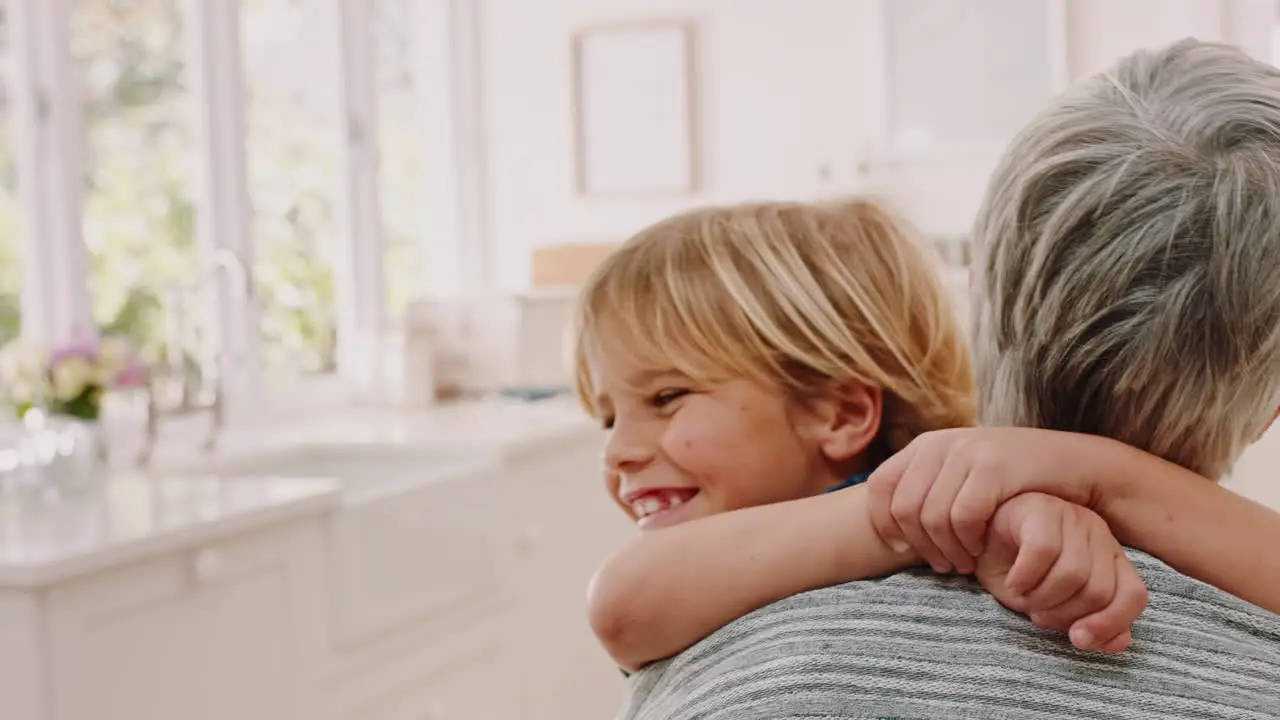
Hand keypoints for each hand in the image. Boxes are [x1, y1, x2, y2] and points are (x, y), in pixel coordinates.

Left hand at [866, 427, 1114, 574]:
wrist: (1073, 465)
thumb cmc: (1013, 483)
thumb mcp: (962, 479)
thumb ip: (929, 492)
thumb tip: (887, 526)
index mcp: (926, 445)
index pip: (880, 486)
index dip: (884, 523)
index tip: (904, 551)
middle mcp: (941, 443)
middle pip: (903, 506)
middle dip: (919, 545)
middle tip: (942, 566)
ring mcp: (967, 452)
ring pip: (931, 516)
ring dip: (946, 549)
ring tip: (962, 564)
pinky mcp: (994, 467)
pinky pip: (963, 516)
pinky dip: (968, 541)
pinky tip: (980, 552)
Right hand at [977, 493, 1148, 652]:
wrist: (974, 542)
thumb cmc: (1014, 571)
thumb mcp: (1052, 605)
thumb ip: (1088, 622)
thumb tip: (1119, 643)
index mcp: (1108, 555)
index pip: (1132, 595)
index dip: (1109, 624)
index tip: (1077, 640)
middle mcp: (1096, 531)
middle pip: (1099, 590)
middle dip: (1063, 614)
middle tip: (1036, 613)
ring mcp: (1070, 515)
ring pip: (1073, 574)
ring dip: (1041, 598)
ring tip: (1022, 596)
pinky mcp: (1039, 507)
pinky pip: (1043, 551)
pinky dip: (1025, 577)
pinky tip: (1012, 581)